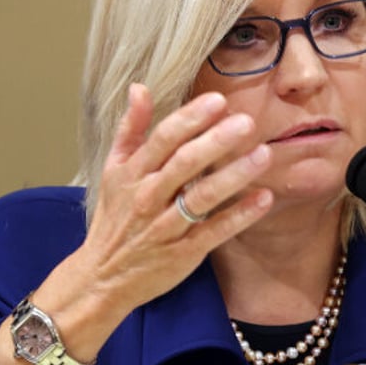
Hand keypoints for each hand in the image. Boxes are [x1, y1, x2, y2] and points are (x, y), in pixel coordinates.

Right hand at [79, 83, 272, 313]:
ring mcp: (167, 227)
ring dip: (234, 175)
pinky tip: (264, 198)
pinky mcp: (184, 253)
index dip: (190, 118)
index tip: (218, 101)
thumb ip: (130, 128)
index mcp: (133, 173)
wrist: (101, 277)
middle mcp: (148, 197)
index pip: (163, 139)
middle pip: (185, 164)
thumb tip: (139, 87)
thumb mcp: (113, 170)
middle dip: (216, 141)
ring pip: (202, 197)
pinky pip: (215, 231)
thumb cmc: (114, 218)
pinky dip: (240, 215)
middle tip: (246, 122)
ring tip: (264, 155)